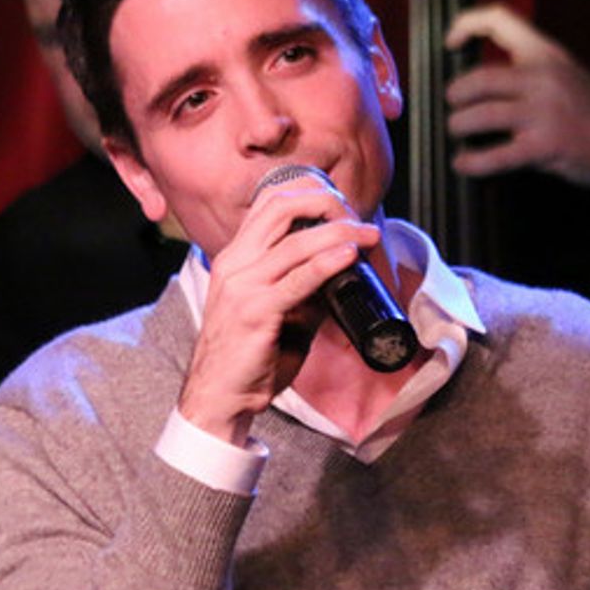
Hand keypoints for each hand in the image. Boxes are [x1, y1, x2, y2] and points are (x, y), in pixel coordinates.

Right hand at [179, 176, 380, 443]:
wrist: (220, 396)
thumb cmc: (249, 357)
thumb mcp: (277, 310)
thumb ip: (304, 287)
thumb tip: (343, 270)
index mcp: (235, 257)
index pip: (269, 202)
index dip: (310, 194)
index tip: (343, 207)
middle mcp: (234, 263)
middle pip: (281, 206)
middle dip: (326, 203)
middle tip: (358, 216)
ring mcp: (242, 285)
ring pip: (296, 241)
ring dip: (340, 231)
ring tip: (368, 233)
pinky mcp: (255, 312)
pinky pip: (298, 279)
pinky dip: (328, 262)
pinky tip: (350, 255)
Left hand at [445, 4, 589, 229]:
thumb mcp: (565, 76)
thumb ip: (529, 73)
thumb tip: (481, 83)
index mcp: (547, 53)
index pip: (500, 19)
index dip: (467, 24)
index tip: (449, 42)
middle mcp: (543, 77)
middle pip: (479, 78)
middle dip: (456, 95)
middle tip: (453, 105)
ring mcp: (544, 112)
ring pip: (480, 115)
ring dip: (459, 126)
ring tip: (457, 131)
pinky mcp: (545, 145)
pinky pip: (496, 155)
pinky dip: (472, 161)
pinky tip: (461, 163)